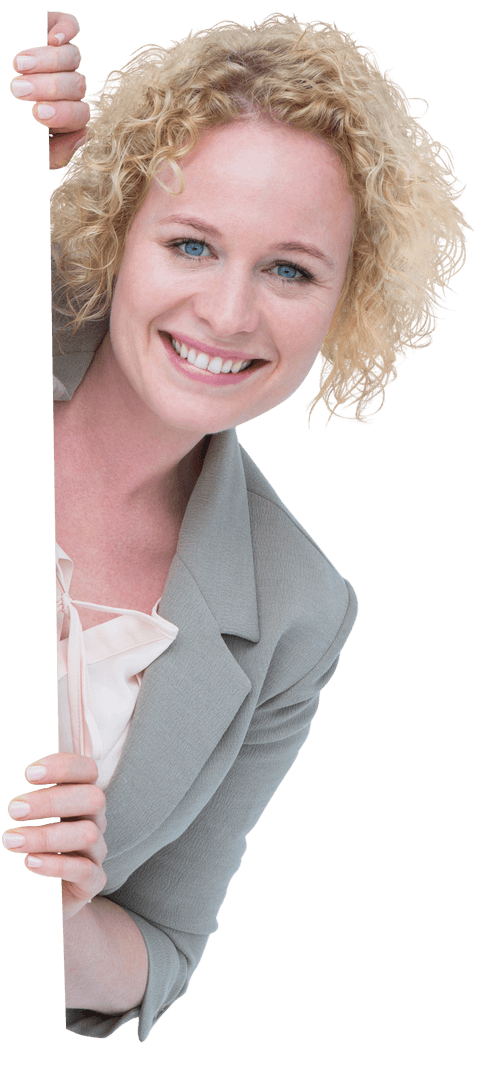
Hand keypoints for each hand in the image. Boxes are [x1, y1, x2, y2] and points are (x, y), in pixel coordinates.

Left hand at [2, 752, 106, 920]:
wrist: (35, 896)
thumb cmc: (25, 846)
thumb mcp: (21, 819)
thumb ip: (18, 803)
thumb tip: (2, 783)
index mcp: (79, 797)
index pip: (87, 770)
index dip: (64, 767)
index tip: (29, 774)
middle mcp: (93, 819)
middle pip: (92, 798)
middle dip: (52, 801)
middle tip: (14, 810)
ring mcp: (96, 851)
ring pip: (87, 834)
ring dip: (46, 835)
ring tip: (11, 840)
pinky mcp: (92, 881)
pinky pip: (84, 870)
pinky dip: (56, 865)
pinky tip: (30, 862)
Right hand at [10, 11, 88, 169]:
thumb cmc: (8, 122)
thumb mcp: (24, 144)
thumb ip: (54, 152)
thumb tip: (83, 136)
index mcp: (64, 114)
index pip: (79, 116)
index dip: (64, 114)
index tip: (38, 113)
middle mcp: (68, 87)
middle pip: (76, 86)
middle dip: (50, 88)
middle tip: (19, 89)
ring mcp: (62, 59)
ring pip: (73, 58)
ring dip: (49, 61)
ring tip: (19, 64)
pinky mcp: (53, 30)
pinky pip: (70, 25)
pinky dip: (65, 29)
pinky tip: (52, 39)